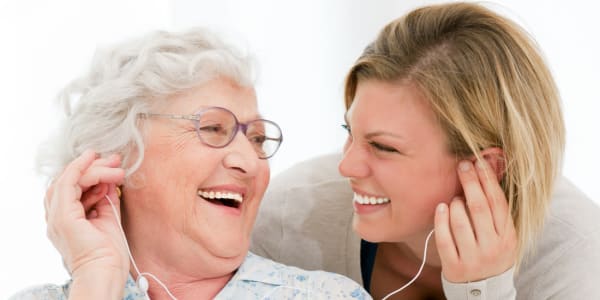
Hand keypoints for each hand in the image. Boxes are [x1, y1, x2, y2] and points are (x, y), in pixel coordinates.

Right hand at [44, 150, 127, 280]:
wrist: (106, 271)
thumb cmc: (109, 252)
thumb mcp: (108, 217)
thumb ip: (105, 199)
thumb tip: (110, 180)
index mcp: (66, 220)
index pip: (73, 188)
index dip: (92, 173)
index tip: (112, 165)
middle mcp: (56, 218)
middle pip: (69, 181)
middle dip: (93, 167)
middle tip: (115, 159)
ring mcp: (57, 217)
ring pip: (68, 179)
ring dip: (92, 167)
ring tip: (114, 163)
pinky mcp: (63, 216)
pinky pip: (68, 183)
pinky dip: (80, 168)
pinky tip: (93, 160)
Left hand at [434, 160, 516, 281]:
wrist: (483, 289)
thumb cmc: (491, 252)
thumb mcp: (503, 234)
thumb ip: (496, 210)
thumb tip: (488, 171)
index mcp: (507, 237)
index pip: (498, 203)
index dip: (488, 180)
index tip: (478, 162)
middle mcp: (492, 247)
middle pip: (479, 208)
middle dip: (470, 183)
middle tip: (462, 165)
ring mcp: (473, 258)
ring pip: (460, 221)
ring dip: (454, 203)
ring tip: (454, 197)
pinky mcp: (454, 266)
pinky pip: (444, 238)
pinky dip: (440, 220)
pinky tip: (440, 207)